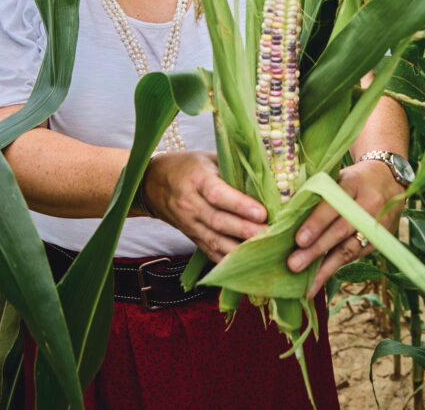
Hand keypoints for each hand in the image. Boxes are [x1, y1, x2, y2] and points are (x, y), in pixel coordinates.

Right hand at [140, 150, 266, 262]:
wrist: (153, 184)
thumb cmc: (189, 166)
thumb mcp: (209, 158)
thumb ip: (234, 168)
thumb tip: (267, 179)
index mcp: (196, 179)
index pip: (217, 194)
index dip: (239, 204)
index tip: (262, 212)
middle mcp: (190, 204)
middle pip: (218, 221)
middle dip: (246, 231)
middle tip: (271, 234)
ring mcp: (189, 224)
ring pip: (215, 241)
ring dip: (240, 250)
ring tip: (264, 251)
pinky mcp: (192, 238)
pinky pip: (210, 253)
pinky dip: (228, 260)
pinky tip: (247, 265)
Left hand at [287, 159, 404, 297]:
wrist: (390, 181)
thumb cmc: (353, 180)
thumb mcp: (338, 177)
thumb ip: (318, 193)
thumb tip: (286, 218)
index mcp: (353, 183)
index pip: (333, 203)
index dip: (316, 222)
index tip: (299, 239)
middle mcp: (369, 204)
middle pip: (341, 230)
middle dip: (316, 249)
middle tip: (294, 265)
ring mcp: (376, 224)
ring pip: (350, 248)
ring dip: (326, 268)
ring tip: (306, 284)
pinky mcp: (381, 240)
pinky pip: (355, 256)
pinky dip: (336, 267)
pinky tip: (319, 279)